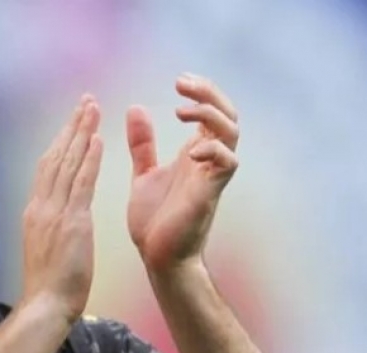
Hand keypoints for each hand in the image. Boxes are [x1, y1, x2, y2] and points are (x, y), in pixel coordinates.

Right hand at [21, 95, 103, 320]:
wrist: (45, 306)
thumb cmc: (49, 286)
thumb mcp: (45, 249)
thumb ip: (51, 227)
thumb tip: (57, 218)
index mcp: (35, 212)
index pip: (47, 167)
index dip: (61, 141)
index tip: (73, 122)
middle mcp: (41, 206)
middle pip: (55, 156)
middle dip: (71, 126)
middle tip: (84, 101)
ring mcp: (54, 213)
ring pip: (67, 163)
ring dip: (81, 132)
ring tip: (93, 108)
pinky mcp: (71, 223)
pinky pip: (81, 184)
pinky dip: (89, 159)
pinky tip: (98, 139)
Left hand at [125, 73, 239, 272]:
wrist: (156, 256)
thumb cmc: (154, 220)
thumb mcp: (144, 173)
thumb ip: (143, 143)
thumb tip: (136, 107)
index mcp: (195, 154)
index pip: (212, 112)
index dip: (202, 91)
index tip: (178, 81)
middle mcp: (208, 161)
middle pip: (228, 114)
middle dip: (209, 93)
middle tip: (180, 84)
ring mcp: (211, 176)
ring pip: (231, 133)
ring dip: (209, 115)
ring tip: (181, 110)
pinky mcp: (209, 193)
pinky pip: (227, 163)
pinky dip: (213, 150)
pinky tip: (190, 150)